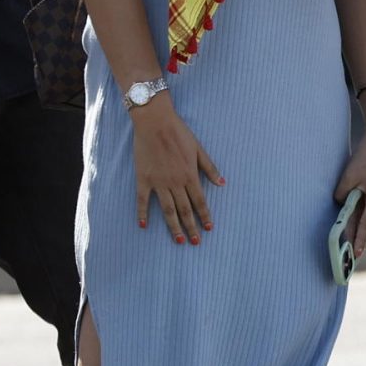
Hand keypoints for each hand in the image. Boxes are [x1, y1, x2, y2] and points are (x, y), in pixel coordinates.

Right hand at [131, 99, 221, 243]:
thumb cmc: (179, 133)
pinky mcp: (143, 179)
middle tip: (196, 242)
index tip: (209, 228)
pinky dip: (142, 214)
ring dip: (174, 226)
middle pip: (185, 210)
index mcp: (190, 175)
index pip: (200, 201)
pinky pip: (143, 201)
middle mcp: (175, 182)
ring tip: (179, 241)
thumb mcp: (199, 149)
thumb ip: (210, 168)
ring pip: (167, 210)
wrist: (155, 122)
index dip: (205, 216)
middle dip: (192, 227)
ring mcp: (158, 182)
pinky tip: (144, 226)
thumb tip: (222, 183)